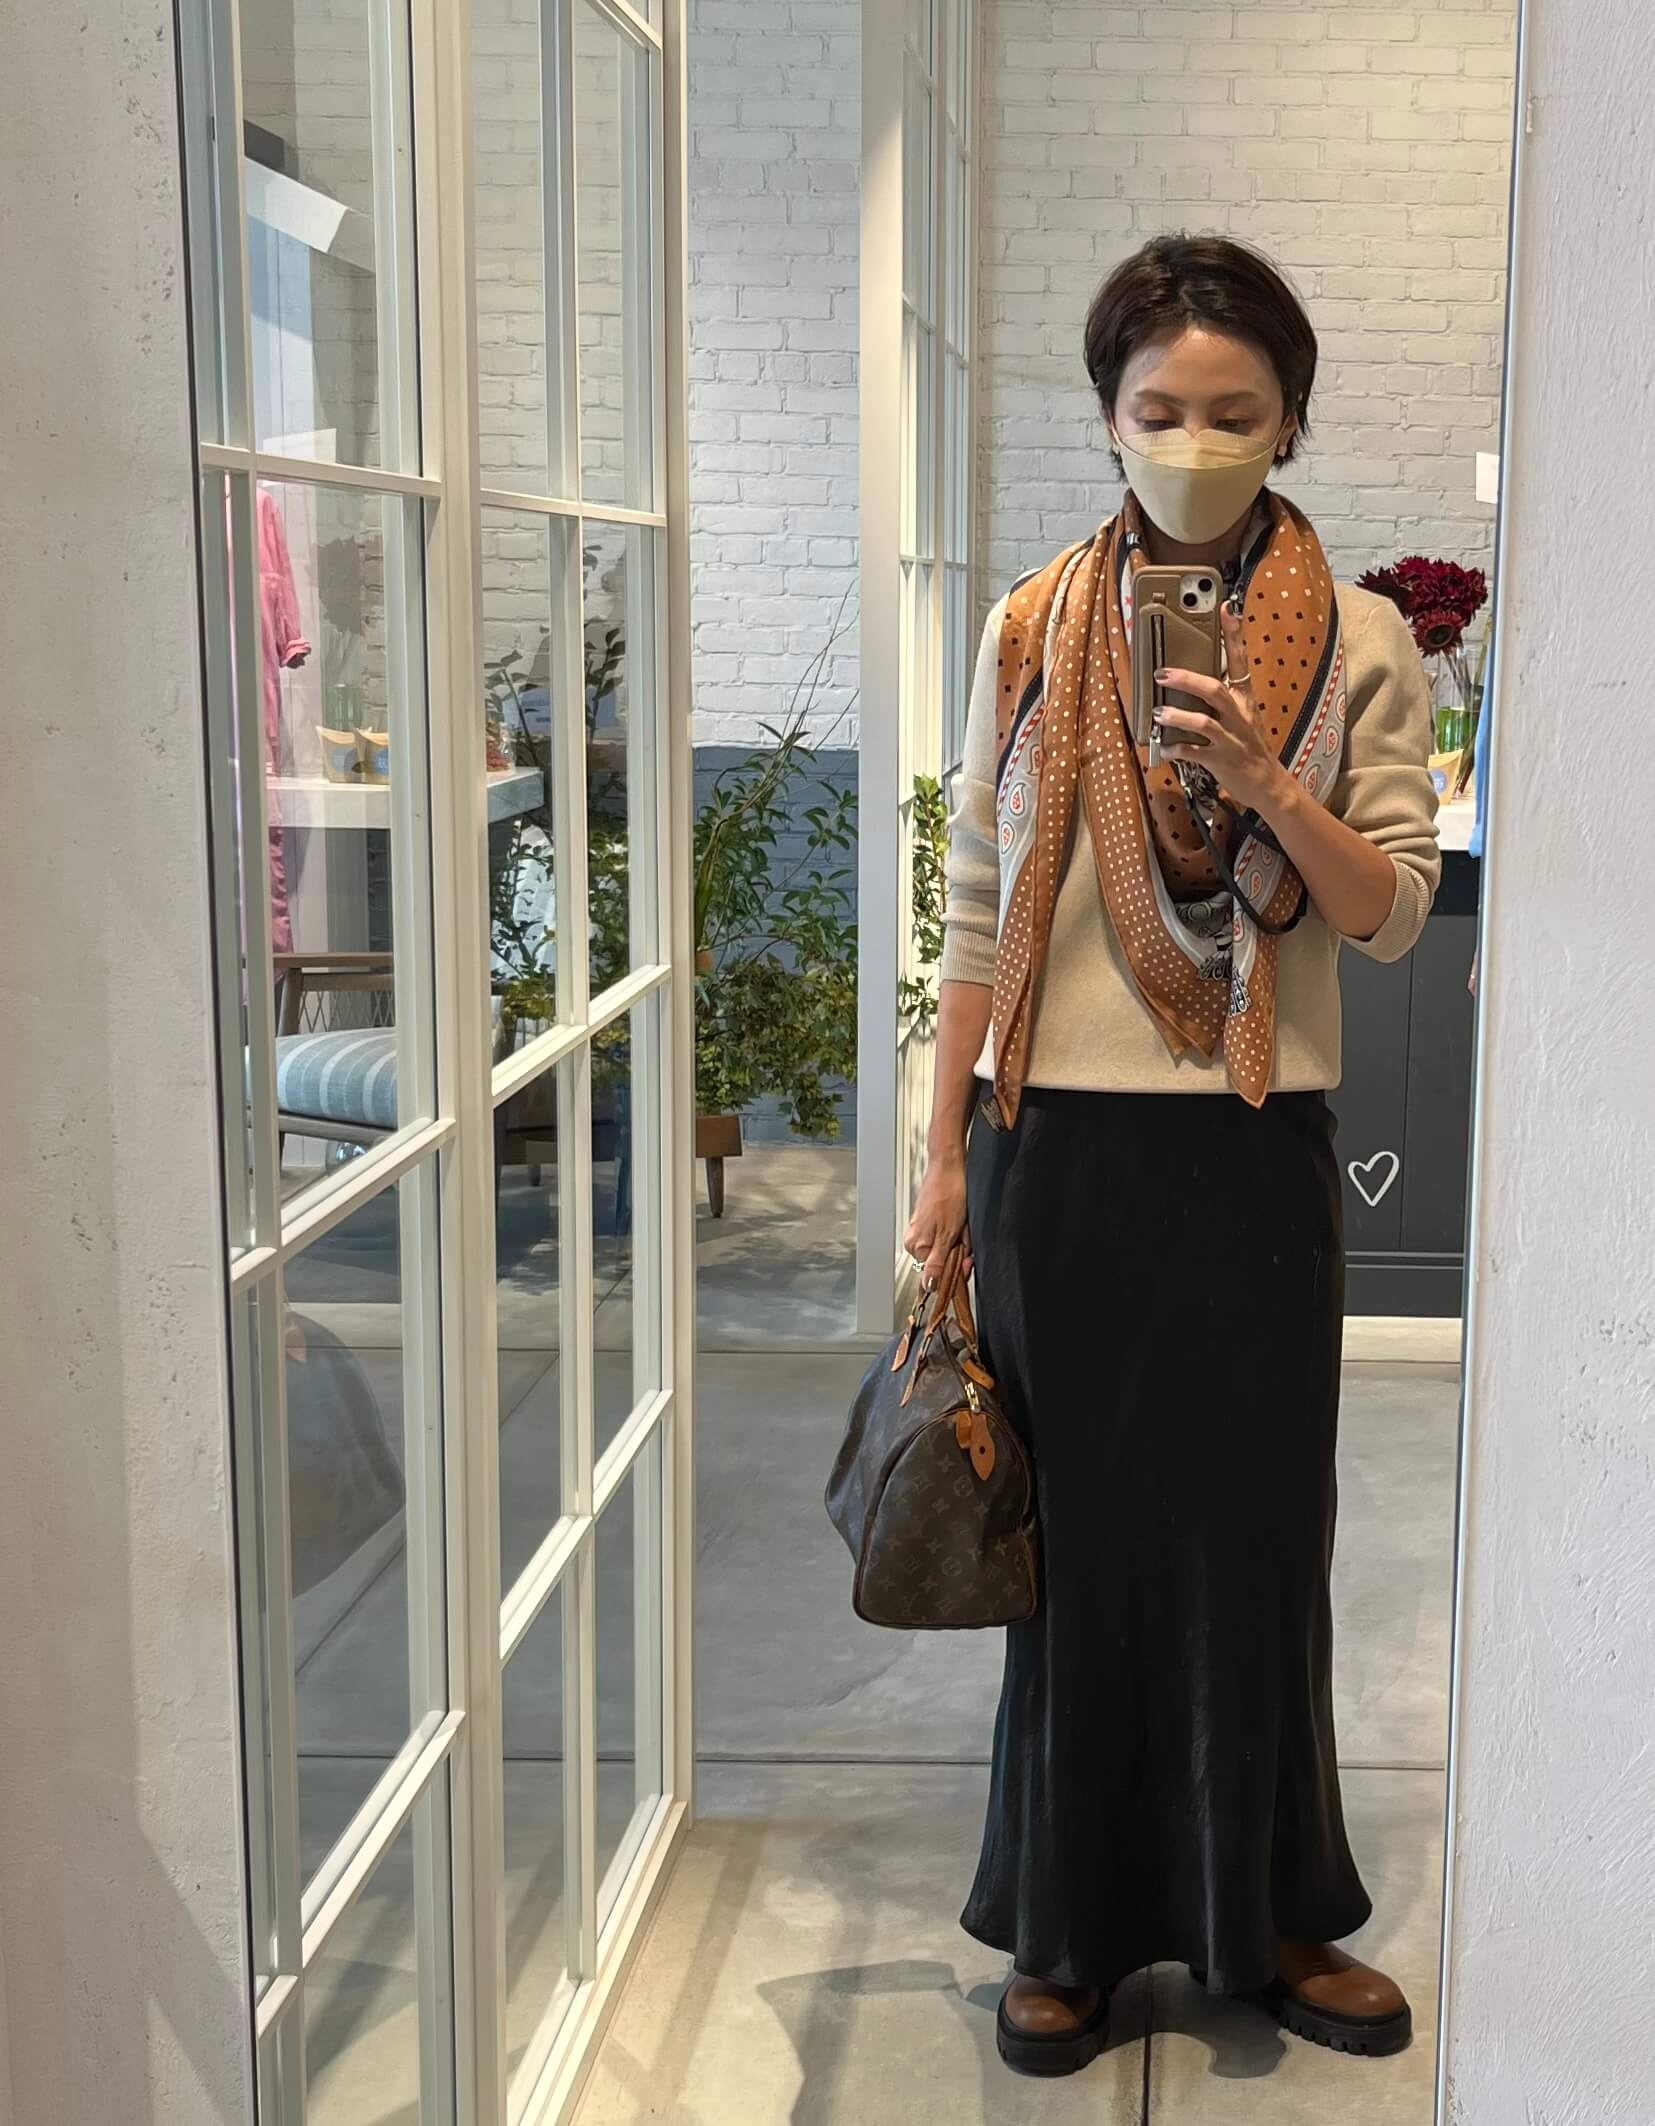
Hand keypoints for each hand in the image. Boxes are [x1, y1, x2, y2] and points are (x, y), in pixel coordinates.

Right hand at [903, 1149, 971, 1288]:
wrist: (951, 1166)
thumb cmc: (948, 1193)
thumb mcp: (947, 1235)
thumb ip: (938, 1263)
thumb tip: (929, 1285)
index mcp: (916, 1246)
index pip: (936, 1274)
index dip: (955, 1270)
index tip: (966, 1261)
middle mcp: (917, 1240)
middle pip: (944, 1261)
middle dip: (960, 1251)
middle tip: (964, 1234)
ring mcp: (925, 1230)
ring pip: (951, 1248)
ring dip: (962, 1239)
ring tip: (962, 1222)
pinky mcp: (934, 1221)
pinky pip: (952, 1235)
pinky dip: (962, 1230)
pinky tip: (962, 1219)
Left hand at [1152, 602, 1291, 818]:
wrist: (1267, 784)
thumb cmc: (1249, 746)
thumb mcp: (1242, 715)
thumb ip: (1221, 696)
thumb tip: (1192, 676)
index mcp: (1244, 699)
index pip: (1240, 660)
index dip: (1233, 634)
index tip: (1225, 609)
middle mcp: (1239, 716)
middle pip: (1215, 690)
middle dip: (1187, 680)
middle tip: (1162, 673)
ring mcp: (1231, 739)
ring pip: (1204, 722)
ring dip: (1178, 716)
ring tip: (1159, 713)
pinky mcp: (1222, 761)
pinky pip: (1195, 753)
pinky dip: (1177, 749)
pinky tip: (1164, 747)